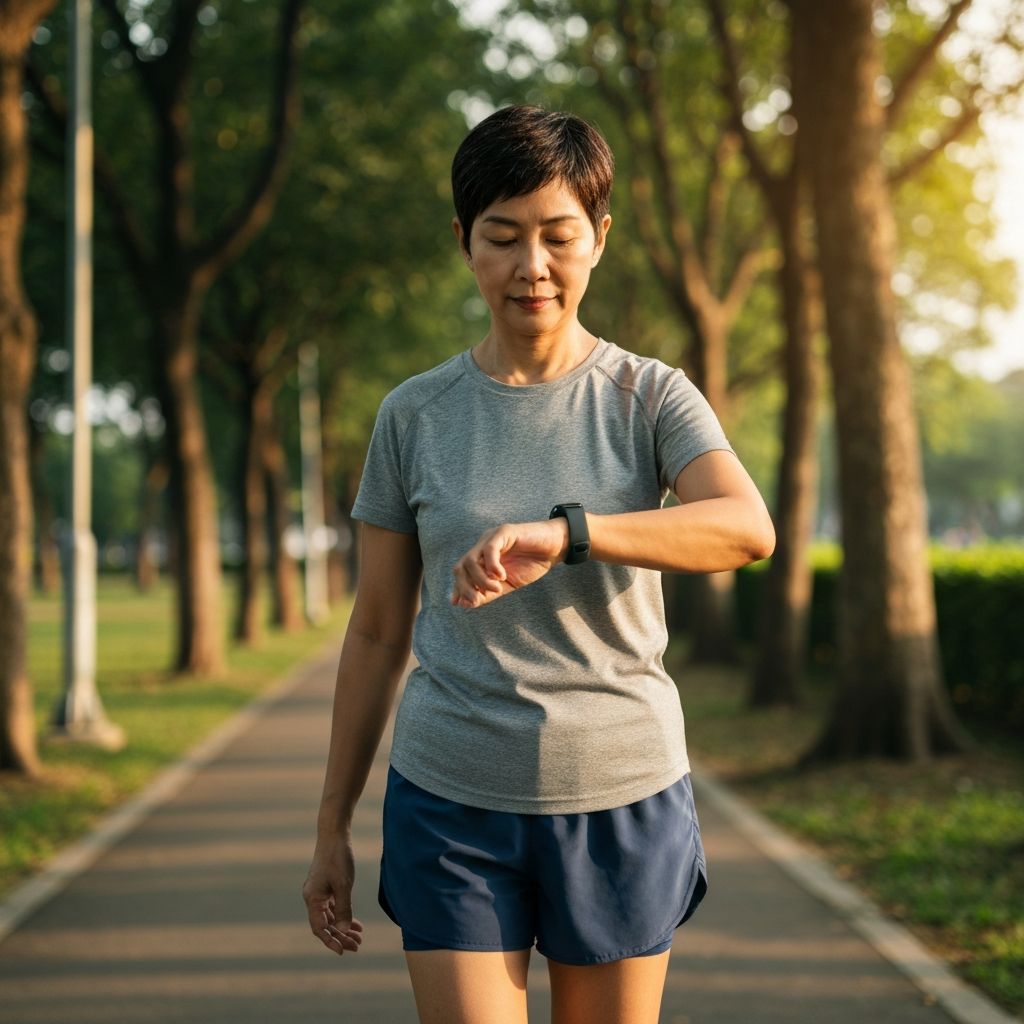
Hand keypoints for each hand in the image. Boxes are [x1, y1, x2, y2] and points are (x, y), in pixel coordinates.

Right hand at [302, 838, 363, 955]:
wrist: (334, 835)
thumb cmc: (338, 858)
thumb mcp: (343, 885)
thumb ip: (343, 908)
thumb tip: (343, 930)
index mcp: (312, 899)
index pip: (320, 928)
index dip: (331, 941)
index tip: (343, 951)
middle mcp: (312, 898)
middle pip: (325, 924)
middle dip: (340, 937)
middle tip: (357, 946)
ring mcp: (318, 892)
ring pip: (330, 917)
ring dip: (343, 927)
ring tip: (359, 937)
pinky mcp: (325, 886)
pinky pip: (333, 907)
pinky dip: (343, 915)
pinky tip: (356, 923)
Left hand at [451, 518, 568, 608]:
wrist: (555, 547)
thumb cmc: (532, 564)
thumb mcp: (507, 584)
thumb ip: (487, 593)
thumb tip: (465, 603)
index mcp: (481, 558)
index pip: (460, 573)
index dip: (459, 589)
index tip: (467, 604)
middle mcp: (482, 546)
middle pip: (460, 567)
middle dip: (465, 587)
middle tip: (477, 600)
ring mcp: (491, 538)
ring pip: (471, 560)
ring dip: (480, 579)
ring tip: (497, 588)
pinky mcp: (504, 532)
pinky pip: (489, 549)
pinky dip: (492, 566)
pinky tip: (502, 576)